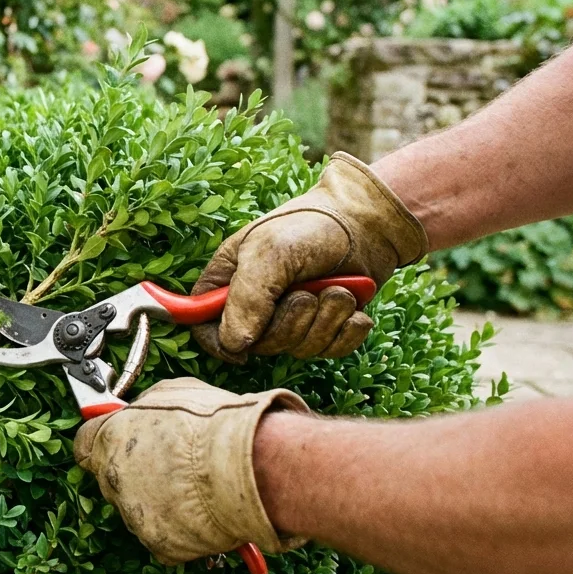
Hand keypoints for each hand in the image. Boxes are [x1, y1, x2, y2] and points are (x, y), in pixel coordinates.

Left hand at [73, 377, 309, 564]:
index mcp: (110, 438)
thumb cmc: (214, 424)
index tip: (114, 441)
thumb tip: (140, 409)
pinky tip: (201, 509)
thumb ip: (145, 406)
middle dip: (132, 472)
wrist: (249, 466)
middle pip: (110, 478)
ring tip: (194, 485)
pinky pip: (163, 537)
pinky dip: (178, 528)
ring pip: (137, 508)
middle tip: (168, 464)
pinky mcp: (160, 543)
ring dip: (158, 500)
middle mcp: (114, 478)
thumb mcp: (171, 392)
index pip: (84, 444)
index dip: (101, 441)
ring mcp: (135, 514)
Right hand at [192, 153, 427, 363]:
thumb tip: (233, 344)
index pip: (204, 326)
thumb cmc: (310, 226)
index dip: (219, 343)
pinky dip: (347, 330)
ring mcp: (292, 318)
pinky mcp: (326, 326)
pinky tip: (353, 307)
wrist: (368, 222)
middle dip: (290, 325)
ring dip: (325, 321)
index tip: (242, 349)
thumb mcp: (269, 253)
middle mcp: (256, 304)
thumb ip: (246, 298)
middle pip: (258, 345)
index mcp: (228, 282)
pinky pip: (332, 350)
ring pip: (298, 349)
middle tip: (306, 295)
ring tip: (336, 290)